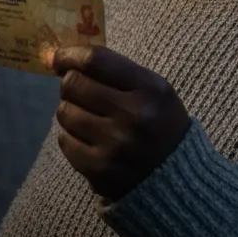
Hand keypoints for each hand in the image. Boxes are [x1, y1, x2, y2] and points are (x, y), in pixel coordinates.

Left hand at [51, 45, 190, 201]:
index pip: (95, 61)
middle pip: (74, 84)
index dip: (69, 55)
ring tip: (87, 116)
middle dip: (70, 84)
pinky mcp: (101, 171)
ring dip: (70, 110)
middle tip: (78, 90)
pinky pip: (65, 141)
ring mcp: (116, 146)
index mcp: (150, 90)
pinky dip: (71, 136)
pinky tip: (88, 138)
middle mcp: (134, 117)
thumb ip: (114, 70)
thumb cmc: (159, 124)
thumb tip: (61, 57)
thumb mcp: (154, 90)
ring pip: (65, 112)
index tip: (59, 57)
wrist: (178, 181)